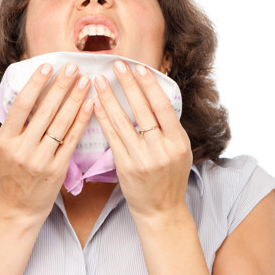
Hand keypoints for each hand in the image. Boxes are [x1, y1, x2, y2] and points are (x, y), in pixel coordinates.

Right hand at [0, 62, 93, 220]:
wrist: (18, 208)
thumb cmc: (12, 174)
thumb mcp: (4, 148)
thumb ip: (16, 125)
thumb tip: (32, 93)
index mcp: (5, 140)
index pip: (21, 105)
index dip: (35, 84)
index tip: (48, 66)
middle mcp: (22, 149)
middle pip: (45, 111)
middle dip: (61, 86)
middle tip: (73, 66)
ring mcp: (40, 160)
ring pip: (61, 124)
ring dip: (74, 99)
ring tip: (85, 80)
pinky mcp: (57, 170)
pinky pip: (72, 140)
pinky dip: (81, 121)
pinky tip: (90, 105)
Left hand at [93, 61, 191, 217]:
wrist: (161, 210)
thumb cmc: (170, 178)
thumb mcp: (179, 152)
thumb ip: (168, 129)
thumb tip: (153, 98)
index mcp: (179, 143)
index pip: (163, 107)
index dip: (150, 86)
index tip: (139, 68)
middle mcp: (162, 150)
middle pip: (143, 110)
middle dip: (128, 85)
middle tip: (117, 64)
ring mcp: (142, 159)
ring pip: (123, 122)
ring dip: (110, 98)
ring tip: (99, 80)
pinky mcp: (125, 167)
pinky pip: (112, 138)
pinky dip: (103, 119)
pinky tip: (95, 105)